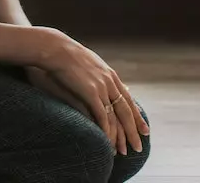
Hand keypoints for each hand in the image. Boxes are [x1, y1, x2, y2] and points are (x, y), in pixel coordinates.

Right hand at [37, 29, 147, 155]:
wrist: (56, 48)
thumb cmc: (66, 56)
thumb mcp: (88, 65)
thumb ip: (98, 76)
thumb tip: (100, 81)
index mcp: (110, 75)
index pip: (128, 101)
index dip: (136, 117)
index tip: (144, 130)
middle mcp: (110, 82)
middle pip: (126, 112)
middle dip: (133, 131)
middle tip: (138, 148)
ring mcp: (102, 87)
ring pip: (116, 117)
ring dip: (120, 136)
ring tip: (121, 151)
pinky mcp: (91, 92)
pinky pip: (103, 116)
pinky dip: (106, 131)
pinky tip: (107, 142)